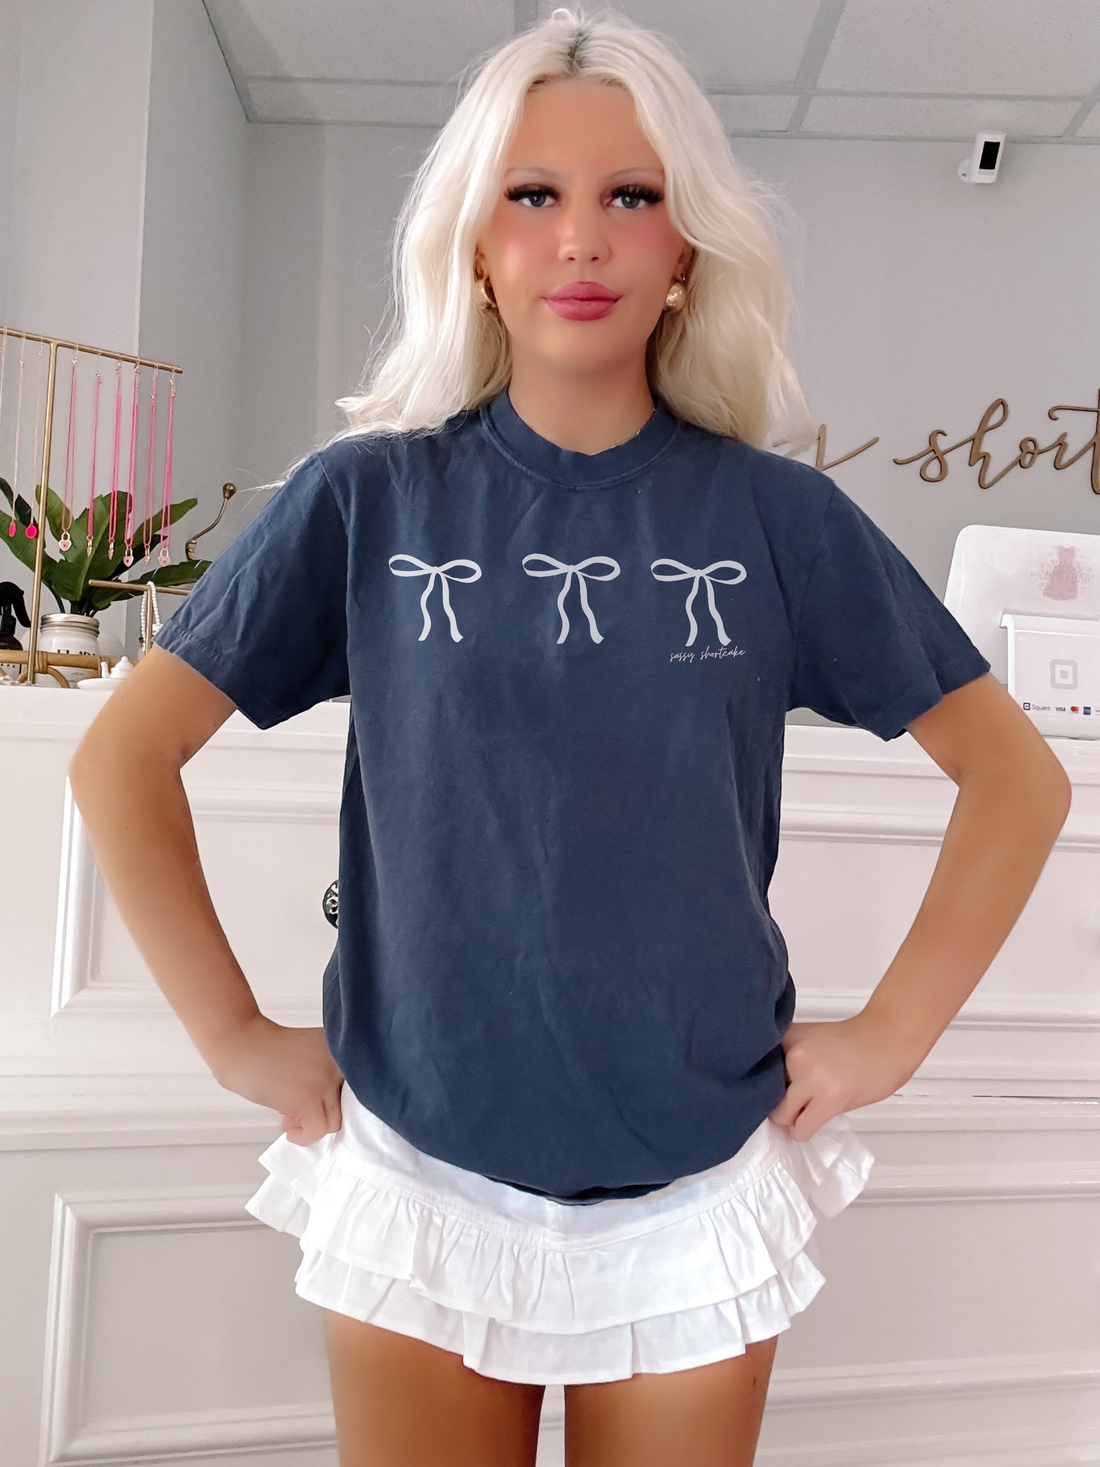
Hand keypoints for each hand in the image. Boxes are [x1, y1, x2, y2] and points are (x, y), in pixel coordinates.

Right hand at [208, 1014, 344, 1145]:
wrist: (240, 1044)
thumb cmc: (263, 1049)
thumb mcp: (305, 1052)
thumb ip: (321, 1071)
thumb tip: (324, 1103)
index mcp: (339, 1048)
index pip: (354, 1085)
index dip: (332, 1099)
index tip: (317, 1102)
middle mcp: (337, 1063)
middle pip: (347, 1104)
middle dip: (323, 1113)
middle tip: (300, 1114)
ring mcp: (325, 1082)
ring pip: (335, 1120)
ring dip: (313, 1125)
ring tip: (291, 1119)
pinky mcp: (308, 1100)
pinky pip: (318, 1131)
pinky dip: (304, 1136)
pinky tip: (290, 1129)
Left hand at [768, 1010, 922, 1140]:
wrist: (887, 1039)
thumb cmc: (852, 1042)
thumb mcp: (810, 1038)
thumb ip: (787, 1057)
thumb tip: (763, 1088)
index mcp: (787, 1037)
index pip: (754, 1069)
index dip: (760, 1083)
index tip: (765, 1090)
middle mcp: (794, 1054)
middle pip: (764, 1095)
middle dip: (778, 1102)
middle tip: (794, 1102)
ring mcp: (811, 1077)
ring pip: (782, 1115)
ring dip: (792, 1118)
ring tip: (806, 1110)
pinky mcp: (830, 1098)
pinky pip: (802, 1128)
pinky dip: (804, 1130)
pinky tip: (812, 1120)